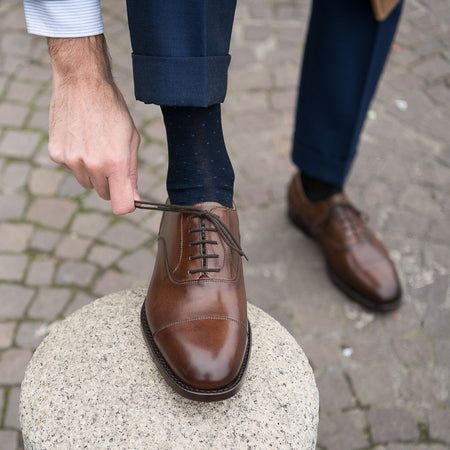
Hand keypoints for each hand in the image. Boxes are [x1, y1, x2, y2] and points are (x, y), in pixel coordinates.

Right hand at [47, 36, 140, 214]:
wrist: (82, 83)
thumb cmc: (113, 110)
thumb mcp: (131, 140)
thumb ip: (133, 173)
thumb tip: (135, 200)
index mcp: (115, 163)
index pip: (120, 205)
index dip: (126, 205)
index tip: (128, 198)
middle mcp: (92, 165)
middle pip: (104, 194)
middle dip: (111, 183)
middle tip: (112, 159)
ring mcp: (72, 161)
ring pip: (87, 183)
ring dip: (93, 172)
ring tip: (95, 145)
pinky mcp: (57, 154)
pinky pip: (72, 169)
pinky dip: (77, 160)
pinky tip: (81, 138)